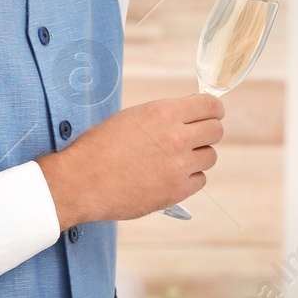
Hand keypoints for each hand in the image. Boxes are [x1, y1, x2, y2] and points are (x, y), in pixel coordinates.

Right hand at [36, 94, 222, 228]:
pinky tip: (171, 176)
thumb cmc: (100, 147)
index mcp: (164, 113)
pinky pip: (199, 181)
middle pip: (216, 131)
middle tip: (196, 137)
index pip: (211, 106)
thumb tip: (188, 115)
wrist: (81, 181)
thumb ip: (164, 115)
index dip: (214, 109)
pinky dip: (189, 178)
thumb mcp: (133, 117)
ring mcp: (178, 166)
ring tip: (176, 159)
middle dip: (208, 132)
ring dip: (198, 157)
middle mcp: (176, 138)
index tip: (212, 114)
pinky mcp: (175, 191)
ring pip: (210, 157)